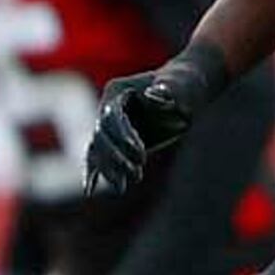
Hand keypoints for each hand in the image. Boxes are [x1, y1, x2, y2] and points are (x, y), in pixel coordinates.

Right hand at [87, 48, 221, 197]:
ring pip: (99, 149)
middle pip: (102, 135)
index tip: (141, 156)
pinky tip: (89, 190)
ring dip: (108, 169)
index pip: (112, 116)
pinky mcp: (115, 139)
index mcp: (118, 90)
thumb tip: (155, 94)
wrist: (183, 90)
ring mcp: (109, 124)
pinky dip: (95, 172)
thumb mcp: (182, 84)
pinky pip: (99, 156)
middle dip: (116, 156)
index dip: (124, 136)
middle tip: (137, 174)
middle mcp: (108, 107)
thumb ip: (169, 88)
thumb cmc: (185, 83)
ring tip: (121, 188)